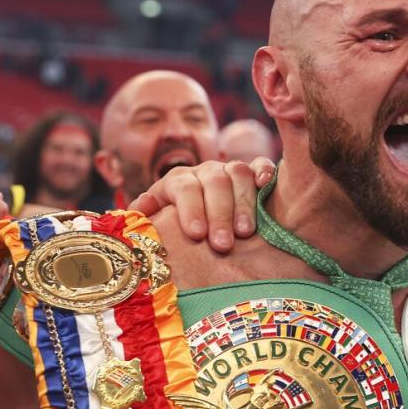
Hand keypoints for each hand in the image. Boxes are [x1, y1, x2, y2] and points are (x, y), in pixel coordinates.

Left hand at [128, 158, 274, 252]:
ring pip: (238, 173)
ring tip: (245, 232)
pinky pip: (261, 164)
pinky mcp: (254, 173)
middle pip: (214, 182)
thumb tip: (142, 207)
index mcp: (179, 181)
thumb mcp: (160, 223)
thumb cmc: (180, 230)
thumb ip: (147, 216)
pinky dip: (265, 171)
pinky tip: (265, 185)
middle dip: (219, 214)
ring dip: (243, 202)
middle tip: (222, 244)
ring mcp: (231, 170)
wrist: (203, 222)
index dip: (191, 209)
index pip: (184, 188)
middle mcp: (206, 172)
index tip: (196, 234)